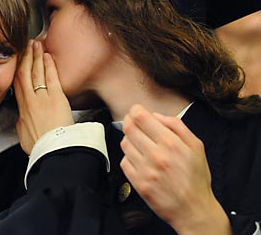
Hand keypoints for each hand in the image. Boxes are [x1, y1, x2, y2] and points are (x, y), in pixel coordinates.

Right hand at [14, 40, 73, 154]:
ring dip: (35, 57)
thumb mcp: (24, 136)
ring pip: (35, 72)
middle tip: (25, 45)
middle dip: (24, 57)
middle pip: (23, 74)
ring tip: (36, 44)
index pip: (16, 84)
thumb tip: (22, 120)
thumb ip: (22, 124)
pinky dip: (48, 65)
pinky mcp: (56, 98)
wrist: (53, 151)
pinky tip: (47, 56)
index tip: (16, 60)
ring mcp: (42, 98)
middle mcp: (30, 101)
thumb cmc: (41, 147)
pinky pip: (51, 77)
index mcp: (22, 110)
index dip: (16, 69)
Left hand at [120, 105, 229, 234]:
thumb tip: (156, 116)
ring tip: (140, 144)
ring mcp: (145, 170)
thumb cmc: (196, 178)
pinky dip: (129, 158)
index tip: (136, 111)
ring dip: (129, 140)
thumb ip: (177, 126)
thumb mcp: (196, 147)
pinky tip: (140, 160)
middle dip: (129, 122)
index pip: (140, 117)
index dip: (135, 111)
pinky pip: (124, 162)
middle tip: (133, 123)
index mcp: (171, 144)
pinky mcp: (137, 183)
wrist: (193, 210)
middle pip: (128, 128)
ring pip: (124, 144)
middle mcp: (156, 156)